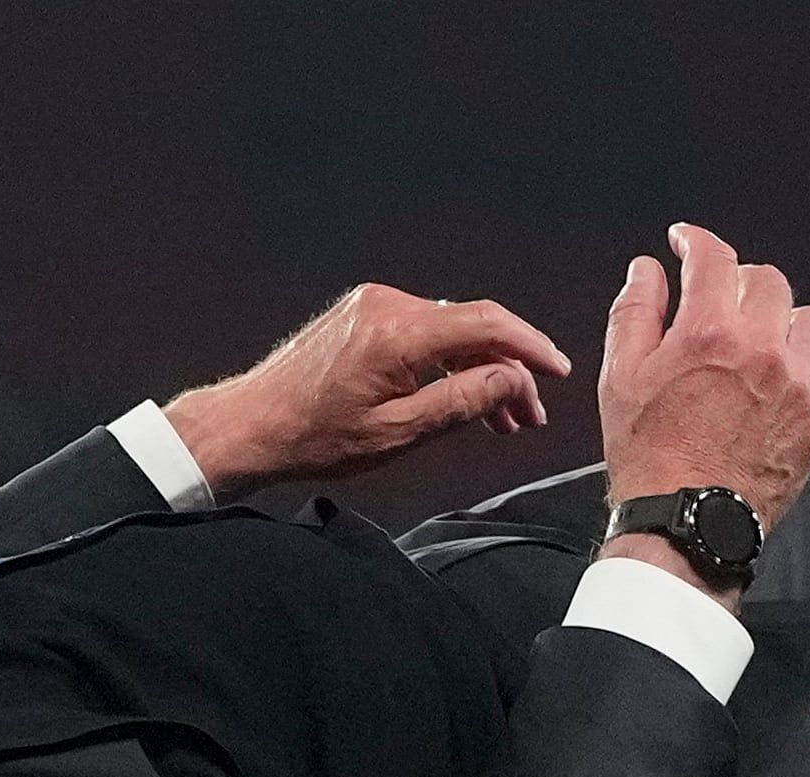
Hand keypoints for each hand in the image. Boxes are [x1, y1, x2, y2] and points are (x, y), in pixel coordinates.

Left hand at [162, 283, 572, 493]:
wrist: (254, 424)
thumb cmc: (315, 437)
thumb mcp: (399, 432)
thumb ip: (462, 402)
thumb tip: (513, 382)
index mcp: (397, 332)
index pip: (485, 324)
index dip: (529, 348)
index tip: (556, 373)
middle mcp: (387, 306)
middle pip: (472, 327)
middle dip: (507, 371)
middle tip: (527, 417)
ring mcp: (374, 305)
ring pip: (450, 331)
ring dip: (478, 370)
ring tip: (499, 418)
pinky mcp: (365, 314)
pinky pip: (424, 331)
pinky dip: (448, 362)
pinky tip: (459, 396)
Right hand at [596, 224, 809, 566]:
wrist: (686, 522)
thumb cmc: (649, 456)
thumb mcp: (620, 377)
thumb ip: (635, 311)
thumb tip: (649, 270)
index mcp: (710, 331)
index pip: (714, 256)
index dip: (696, 241)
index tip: (687, 244)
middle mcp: (762, 349)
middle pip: (768, 280)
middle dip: (741, 283)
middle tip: (723, 303)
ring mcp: (798, 384)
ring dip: (786, 322)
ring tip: (763, 344)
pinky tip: (788, 383)